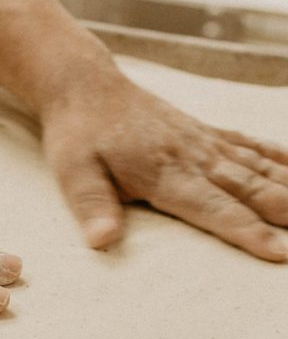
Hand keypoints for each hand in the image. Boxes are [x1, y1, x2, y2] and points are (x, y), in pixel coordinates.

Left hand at [41, 61, 287, 260]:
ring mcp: (203, 143)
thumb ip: (91, 205)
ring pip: (258, 168)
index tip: (278, 252)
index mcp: (164, 172)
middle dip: (285, 212)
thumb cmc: (78, 135)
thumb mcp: (71, 172)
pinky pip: (250, 146)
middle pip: (249, 188)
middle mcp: (193, 156)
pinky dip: (279, 158)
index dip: (246, 230)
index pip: (213, 207)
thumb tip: (101, 240)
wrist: (84, 86)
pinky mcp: (205, 133)